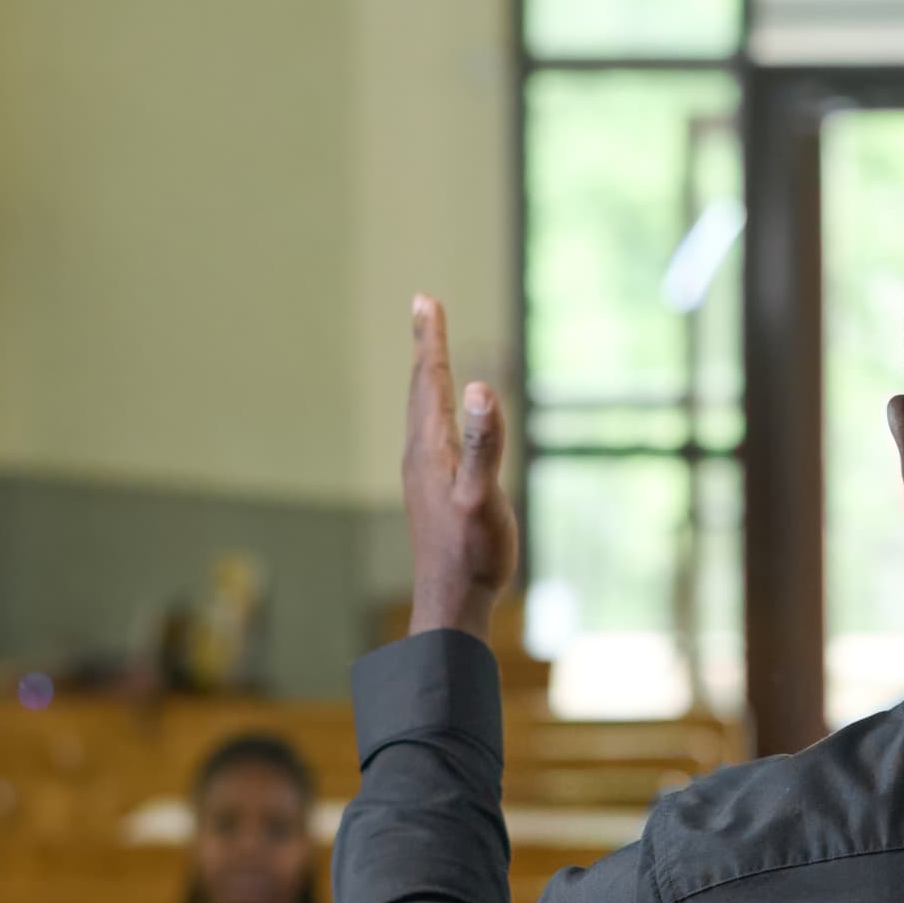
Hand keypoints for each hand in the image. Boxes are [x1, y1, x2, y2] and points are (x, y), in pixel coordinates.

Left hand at [403, 295, 518, 639]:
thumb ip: (481, 443)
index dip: (430, 340)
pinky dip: (436, 412)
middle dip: (426, 348)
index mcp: (431, 449)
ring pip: (424, 413)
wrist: (452, 602)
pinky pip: (433, 436)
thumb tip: (477, 388)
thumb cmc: (471, 553)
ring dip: (428, 378)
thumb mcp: (482, 496)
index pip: (430, 382)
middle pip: (421, 390)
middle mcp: (421, 456)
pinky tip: (442, 424)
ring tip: (430, 357)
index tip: (425, 300)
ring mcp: (425, 476)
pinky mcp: (435, 494)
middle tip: (425, 308)